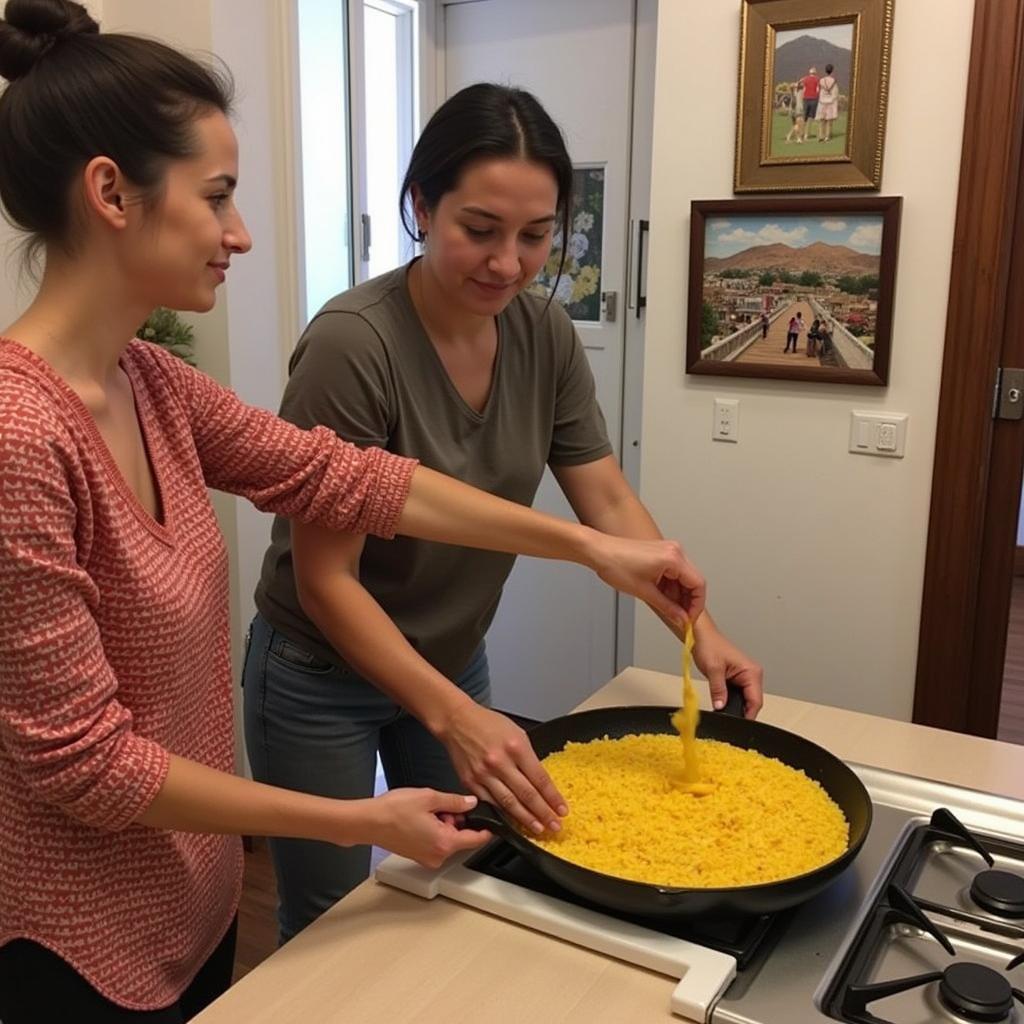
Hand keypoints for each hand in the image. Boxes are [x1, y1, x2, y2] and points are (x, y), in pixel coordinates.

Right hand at [360, 789, 491, 867]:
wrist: (368, 822)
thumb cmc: (393, 811)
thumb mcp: (429, 797)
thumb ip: (455, 801)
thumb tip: (471, 802)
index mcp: (445, 842)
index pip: (477, 839)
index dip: (486, 827)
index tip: (492, 819)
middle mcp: (438, 855)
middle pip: (461, 838)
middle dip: (457, 820)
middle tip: (443, 806)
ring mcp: (428, 858)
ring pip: (448, 839)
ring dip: (445, 824)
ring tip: (428, 810)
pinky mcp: (419, 856)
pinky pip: (436, 843)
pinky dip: (435, 830)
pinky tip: (422, 818)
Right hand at [438, 702, 567, 833]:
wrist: (457, 721)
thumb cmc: (487, 723)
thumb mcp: (517, 733)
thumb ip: (528, 757)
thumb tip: (540, 781)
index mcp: (516, 747)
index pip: (540, 778)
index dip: (553, 797)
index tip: (562, 809)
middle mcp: (500, 762)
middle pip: (527, 794)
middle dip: (544, 813)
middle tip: (555, 825)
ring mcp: (484, 774)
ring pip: (509, 803)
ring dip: (526, 819)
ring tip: (538, 828)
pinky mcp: (470, 782)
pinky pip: (490, 802)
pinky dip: (503, 814)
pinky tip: (513, 822)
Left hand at [587, 532, 705, 624]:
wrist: (599, 551)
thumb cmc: (616, 564)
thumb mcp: (644, 592)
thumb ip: (667, 608)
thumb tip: (681, 619)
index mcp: (674, 558)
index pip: (699, 585)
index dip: (697, 605)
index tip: (690, 619)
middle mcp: (675, 551)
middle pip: (693, 581)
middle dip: (688, 601)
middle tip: (681, 618)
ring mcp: (668, 550)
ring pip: (683, 578)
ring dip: (678, 595)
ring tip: (669, 610)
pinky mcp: (661, 553)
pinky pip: (674, 572)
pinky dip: (670, 587)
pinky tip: (663, 598)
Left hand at [692, 621, 763, 718]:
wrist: (701, 635)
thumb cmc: (709, 644)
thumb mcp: (713, 669)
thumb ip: (718, 690)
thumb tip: (720, 707)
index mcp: (752, 672)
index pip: (755, 701)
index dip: (747, 716)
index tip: (736, 725)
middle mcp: (752, 675)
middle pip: (751, 703)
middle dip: (739, 712)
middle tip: (726, 719)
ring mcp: (745, 677)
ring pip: (744, 700)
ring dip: (734, 706)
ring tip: (722, 709)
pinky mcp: (737, 679)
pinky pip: (737, 695)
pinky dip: (730, 701)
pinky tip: (722, 703)